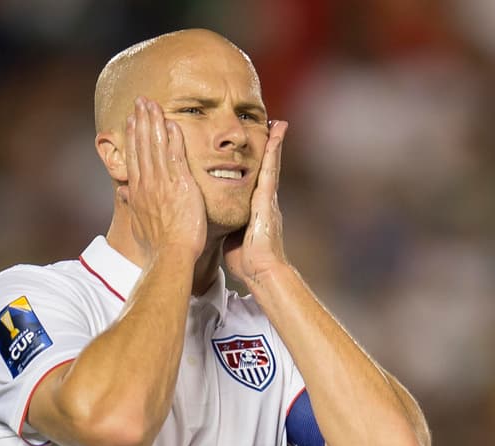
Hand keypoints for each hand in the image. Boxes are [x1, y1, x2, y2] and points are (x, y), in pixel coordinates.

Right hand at [118, 97, 206, 264]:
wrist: (171, 255)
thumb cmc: (158, 246)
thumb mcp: (138, 225)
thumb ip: (132, 206)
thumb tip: (124, 194)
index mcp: (138, 191)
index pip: (134, 157)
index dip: (133, 137)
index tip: (132, 121)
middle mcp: (147, 183)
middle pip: (142, 145)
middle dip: (141, 121)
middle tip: (140, 101)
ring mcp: (162, 183)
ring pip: (156, 146)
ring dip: (153, 122)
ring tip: (152, 104)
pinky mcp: (180, 186)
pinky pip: (175, 156)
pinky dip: (173, 139)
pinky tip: (171, 123)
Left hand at [223, 119, 289, 283]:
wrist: (263, 272)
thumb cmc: (248, 260)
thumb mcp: (234, 237)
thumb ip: (229, 224)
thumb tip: (216, 220)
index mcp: (256, 208)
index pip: (256, 179)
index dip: (256, 162)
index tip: (258, 145)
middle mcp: (265, 200)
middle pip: (267, 167)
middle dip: (271, 146)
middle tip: (275, 125)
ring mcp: (269, 199)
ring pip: (271, 165)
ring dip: (275, 144)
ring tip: (278, 124)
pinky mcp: (268, 200)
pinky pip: (270, 171)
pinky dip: (274, 153)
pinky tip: (275, 137)